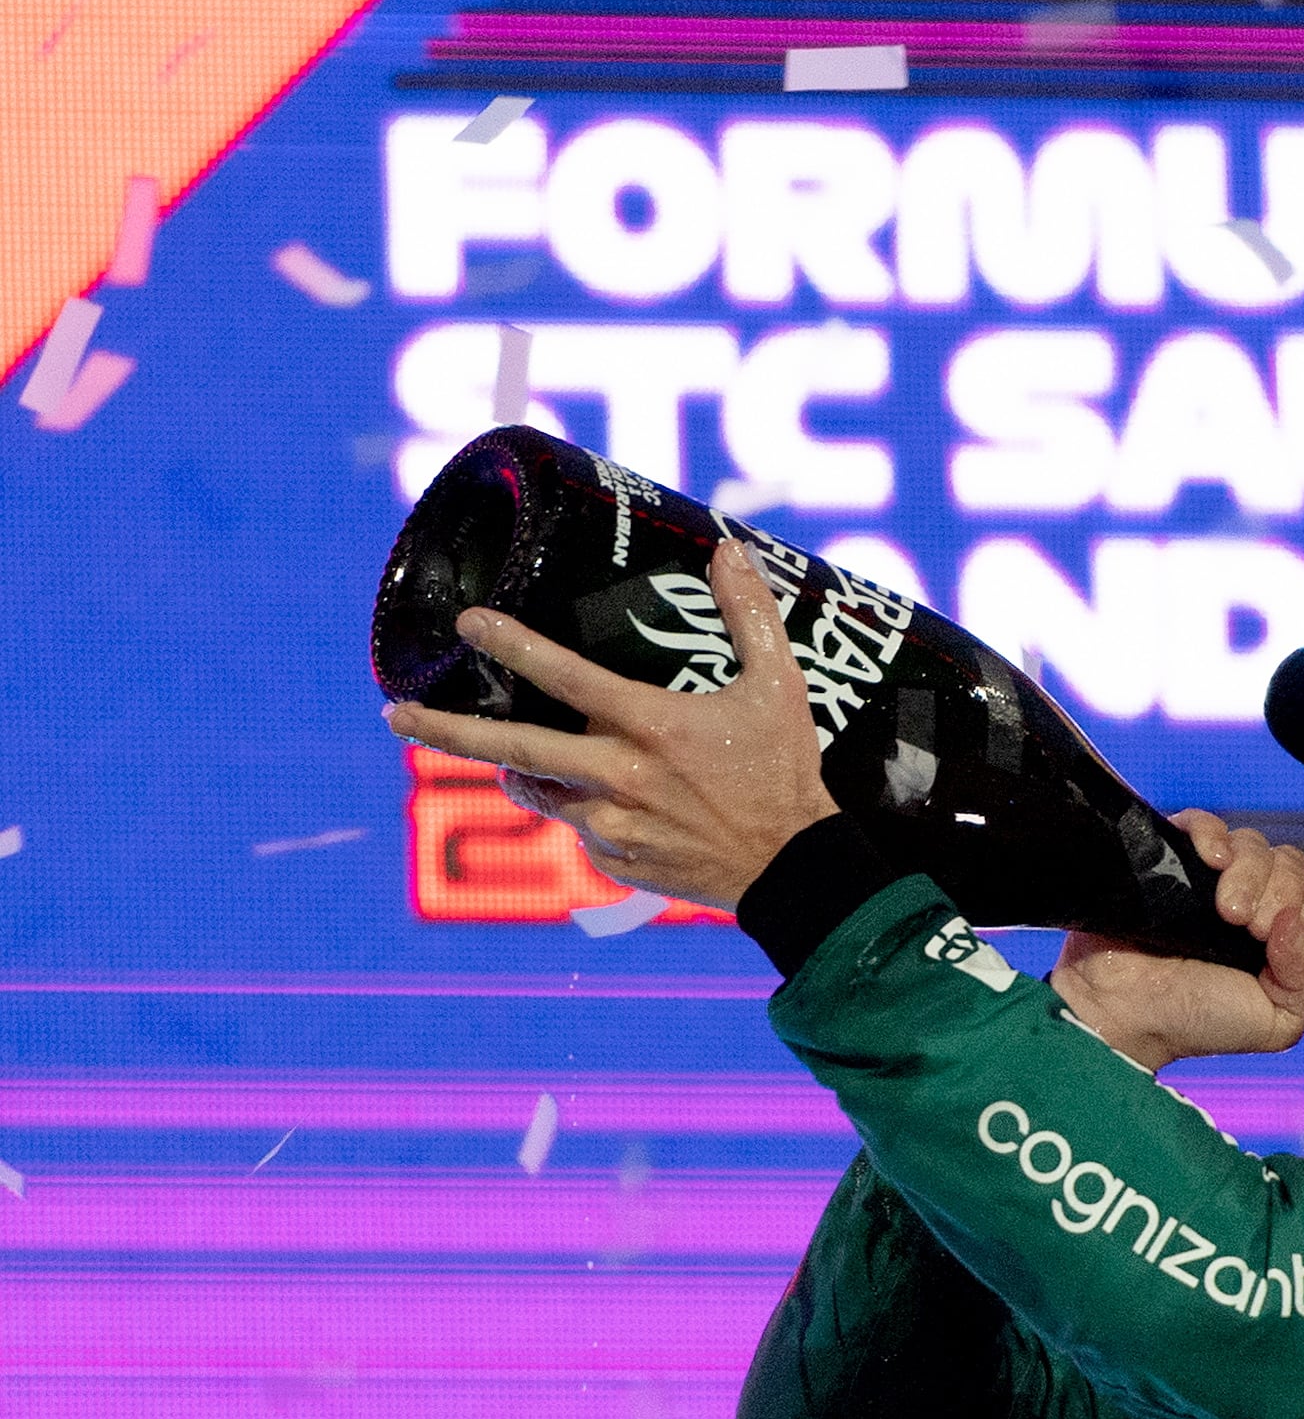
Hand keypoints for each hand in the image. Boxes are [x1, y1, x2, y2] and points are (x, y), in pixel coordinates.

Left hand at [382, 539, 841, 910]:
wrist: (794, 868)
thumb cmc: (785, 772)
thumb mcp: (779, 687)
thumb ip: (749, 615)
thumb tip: (728, 549)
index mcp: (649, 725)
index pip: (563, 674)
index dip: (512, 644)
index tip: (467, 624)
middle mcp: (617, 773)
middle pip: (512, 746)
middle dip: (445, 729)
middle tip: (394, 715)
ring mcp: (610, 822)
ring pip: (538, 789)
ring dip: (519, 770)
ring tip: (508, 757)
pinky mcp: (613, 859)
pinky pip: (578, 827)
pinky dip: (581, 809)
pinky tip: (611, 804)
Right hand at [1050, 810, 1303, 1071]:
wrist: (1124, 1014)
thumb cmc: (1196, 1021)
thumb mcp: (1275, 1021)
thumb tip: (1299, 922)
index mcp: (1287, 935)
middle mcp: (1257, 900)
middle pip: (1293, 864)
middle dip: (1282, 893)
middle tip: (1249, 929)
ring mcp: (1214, 878)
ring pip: (1255, 844)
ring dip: (1250, 873)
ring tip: (1224, 912)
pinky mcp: (1173, 858)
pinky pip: (1205, 823)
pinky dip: (1213, 834)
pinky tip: (1211, 861)